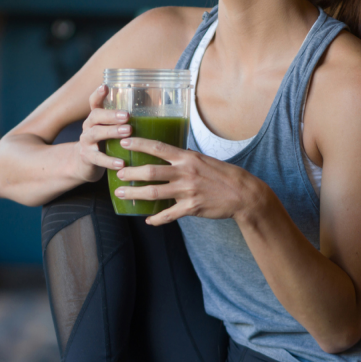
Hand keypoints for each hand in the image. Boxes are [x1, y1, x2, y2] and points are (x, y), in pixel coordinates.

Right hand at [71, 85, 131, 183]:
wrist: (86, 164)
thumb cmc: (106, 142)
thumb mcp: (112, 129)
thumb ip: (126, 120)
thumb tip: (153, 106)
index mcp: (96, 117)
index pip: (94, 102)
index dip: (98, 94)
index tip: (105, 87)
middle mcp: (89, 126)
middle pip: (95, 115)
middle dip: (111, 114)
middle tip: (127, 115)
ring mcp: (86, 141)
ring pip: (95, 134)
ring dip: (111, 132)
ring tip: (127, 132)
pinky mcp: (87, 157)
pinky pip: (98, 158)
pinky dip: (110, 161)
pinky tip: (121, 163)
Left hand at [113, 136, 264, 224]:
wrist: (243, 194)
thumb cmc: (223, 175)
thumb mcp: (204, 160)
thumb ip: (186, 158)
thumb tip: (172, 153)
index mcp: (187, 158)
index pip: (158, 148)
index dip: (139, 144)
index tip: (124, 141)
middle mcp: (185, 173)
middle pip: (150, 172)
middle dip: (130, 172)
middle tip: (117, 172)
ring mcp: (187, 191)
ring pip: (154, 193)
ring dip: (135, 193)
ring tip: (122, 194)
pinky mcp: (191, 208)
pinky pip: (169, 214)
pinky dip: (157, 219)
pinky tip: (148, 220)